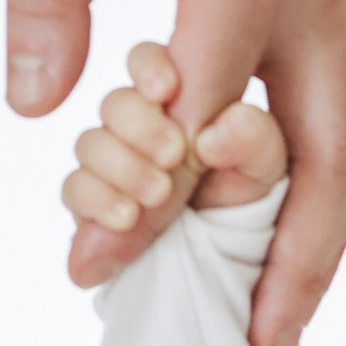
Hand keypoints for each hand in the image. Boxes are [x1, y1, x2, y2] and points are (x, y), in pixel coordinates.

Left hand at [10, 0, 345, 345]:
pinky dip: (331, 181)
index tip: (89, 260)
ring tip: (283, 312)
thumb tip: (40, 111)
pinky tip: (291, 226)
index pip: (202, 121)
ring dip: (328, 238)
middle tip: (256, 343)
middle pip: (331, 161)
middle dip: (296, 264)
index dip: (147, 202)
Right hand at [61, 44, 292, 280]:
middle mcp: (139, 134)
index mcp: (181, 104)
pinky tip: (127, 218)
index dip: (149, 67)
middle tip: (172, 154)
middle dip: (138, 125)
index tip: (167, 87)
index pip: (148, 64)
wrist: (234, 281)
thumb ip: (253, 142)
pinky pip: (75, 192)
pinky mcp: (94, 213)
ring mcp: (113, 172)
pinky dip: (96, 201)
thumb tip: (210, 138)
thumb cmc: (256, 212)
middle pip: (115, 103)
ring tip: (158, 195)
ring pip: (90, 145)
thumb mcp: (270, 174)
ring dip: (120, 166)